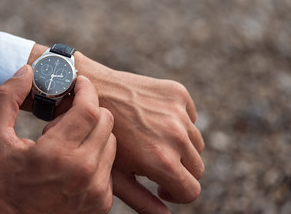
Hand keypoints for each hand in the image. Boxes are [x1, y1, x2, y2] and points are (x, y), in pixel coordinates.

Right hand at [0, 65, 115, 213]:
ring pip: (111, 141)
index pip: (89, 108)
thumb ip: (7, 100)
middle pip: (106, 121)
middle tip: (66, 119)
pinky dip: (97, 155)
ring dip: (94, 133)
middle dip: (89, 110)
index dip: (87, 89)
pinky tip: (74, 163)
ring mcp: (97, 189)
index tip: (80, 83)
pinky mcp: (103, 202)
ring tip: (68, 143)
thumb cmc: (1, 186)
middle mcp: (84, 171)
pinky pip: (110, 165)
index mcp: (58, 154)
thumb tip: (27, 71)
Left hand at [25, 45, 204, 213]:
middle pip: (198, 168)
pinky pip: (191, 117)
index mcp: (160, 160)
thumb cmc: (97, 137)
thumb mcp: (115, 173)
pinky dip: (180, 123)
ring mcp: (178, 111)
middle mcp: (175, 135)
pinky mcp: (177, 93)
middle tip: (158, 164)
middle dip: (181, 172)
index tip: (162, 186)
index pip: (191, 191)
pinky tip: (156, 121)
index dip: (177, 194)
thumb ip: (141, 199)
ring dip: (181, 147)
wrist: (92, 91)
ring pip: (196, 142)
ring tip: (155, 142)